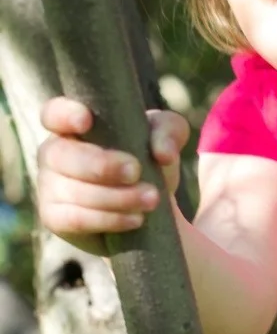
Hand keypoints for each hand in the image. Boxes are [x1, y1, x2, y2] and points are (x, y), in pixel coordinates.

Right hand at [37, 97, 189, 250]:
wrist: (146, 206)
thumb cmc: (147, 159)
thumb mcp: (167, 137)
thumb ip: (169, 132)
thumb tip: (162, 154)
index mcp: (74, 126)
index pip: (53, 113)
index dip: (64, 115)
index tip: (86, 122)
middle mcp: (55, 153)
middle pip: (61, 155)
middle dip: (100, 165)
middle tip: (136, 171)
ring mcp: (50, 187)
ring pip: (73, 191)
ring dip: (115, 197)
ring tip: (151, 199)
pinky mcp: (56, 219)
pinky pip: (75, 220)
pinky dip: (108, 219)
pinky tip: (136, 219)